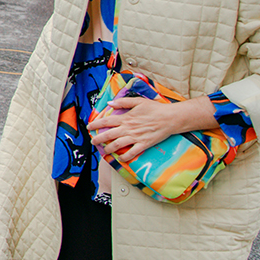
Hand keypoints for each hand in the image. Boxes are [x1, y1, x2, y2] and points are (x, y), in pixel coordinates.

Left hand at [89, 94, 216, 162]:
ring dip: (109, 149)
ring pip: (118, 145)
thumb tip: (110, 103)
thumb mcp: (139, 101)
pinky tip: (120, 158)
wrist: (170, 118)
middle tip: (92, 141)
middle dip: (98, 139)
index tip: (89, 127)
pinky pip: (132, 153)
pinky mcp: (144, 144)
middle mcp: (129, 128)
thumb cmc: (155, 109)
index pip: (107, 121)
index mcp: (126, 118)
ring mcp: (136, 137)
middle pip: (109, 135)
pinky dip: (125, 157)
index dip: (96, 124)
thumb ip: (123, 102)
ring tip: (105, 150)